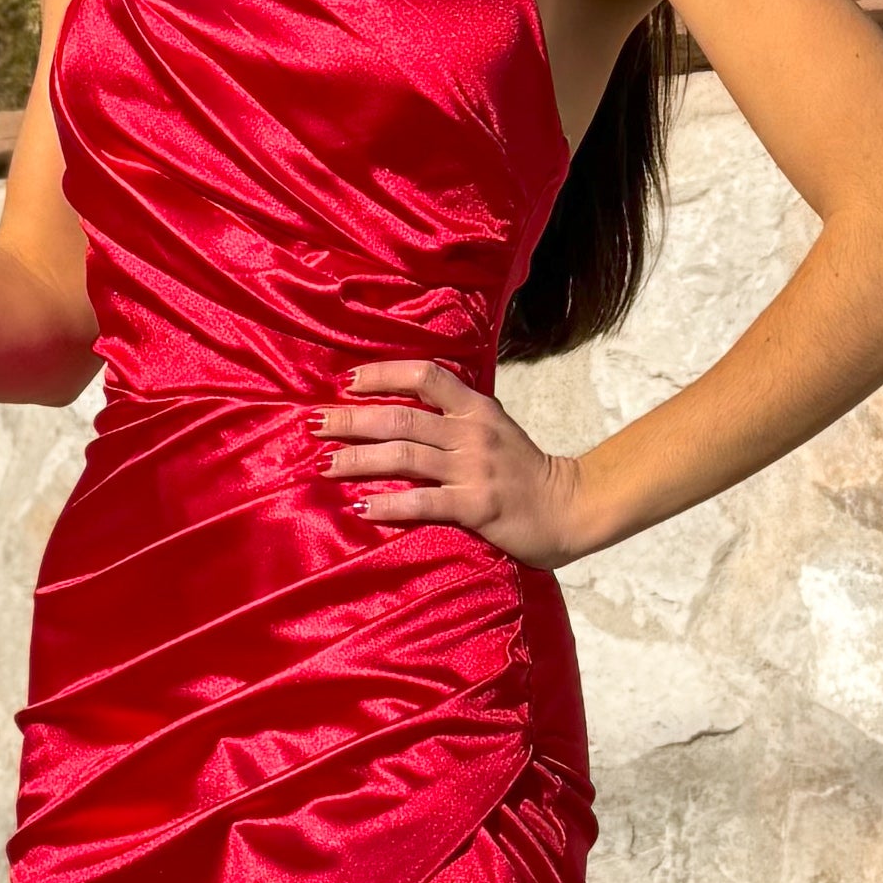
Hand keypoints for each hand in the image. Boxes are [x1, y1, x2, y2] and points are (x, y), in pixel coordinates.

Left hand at [315, 360, 586, 564]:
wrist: (568, 507)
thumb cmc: (524, 470)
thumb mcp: (495, 427)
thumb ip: (456, 414)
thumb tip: (405, 404)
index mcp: (476, 408)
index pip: (425, 376)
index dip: (383, 375)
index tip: (349, 381)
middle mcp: (472, 433)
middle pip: (401, 418)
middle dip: (352, 420)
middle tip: (315, 424)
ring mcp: (474, 469)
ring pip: (404, 457)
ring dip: (359, 460)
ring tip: (326, 465)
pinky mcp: (476, 506)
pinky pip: (423, 502)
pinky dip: (389, 503)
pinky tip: (361, 506)